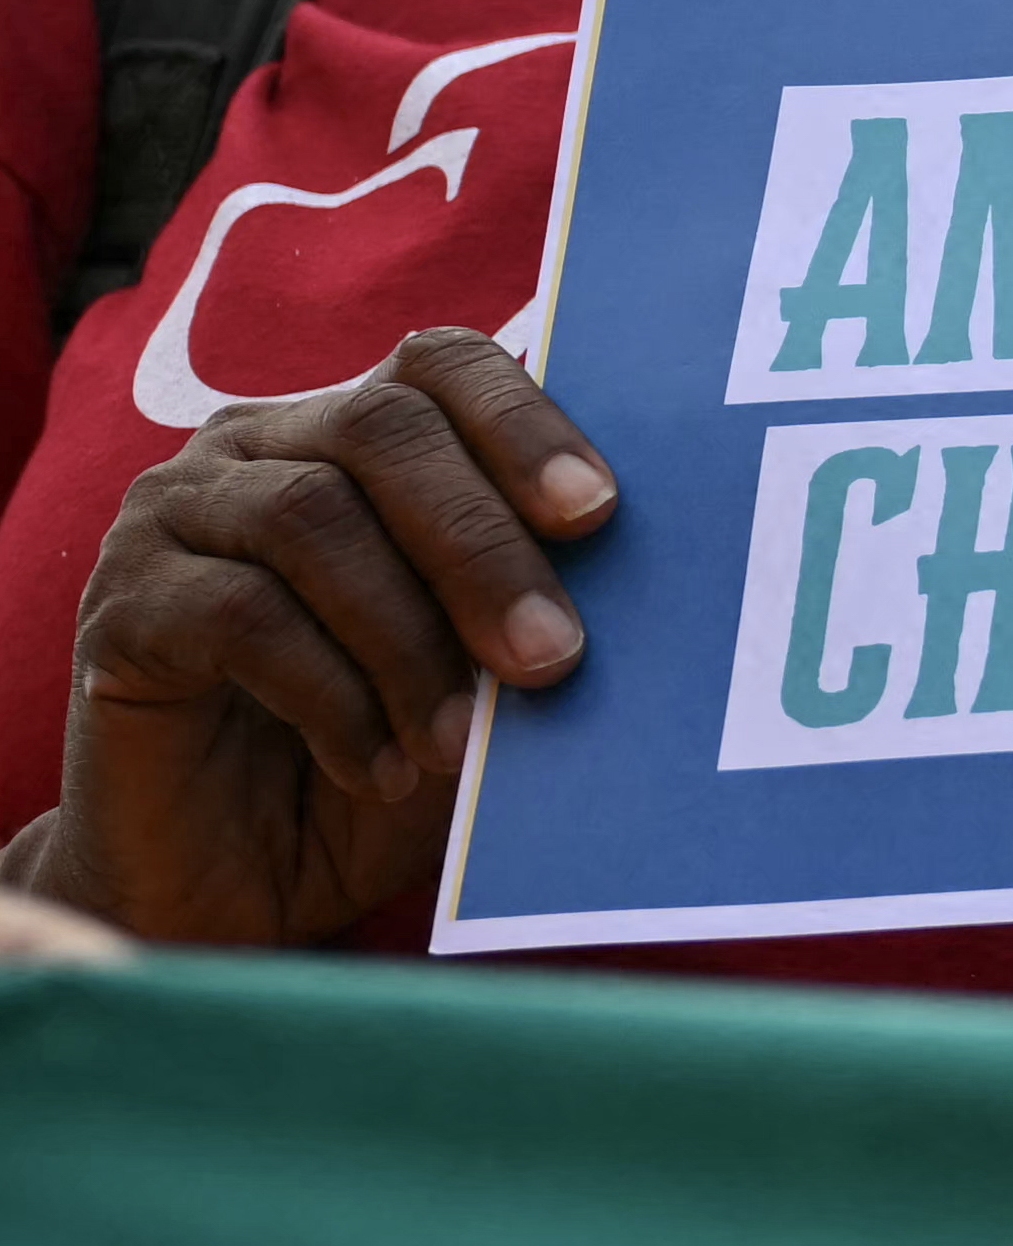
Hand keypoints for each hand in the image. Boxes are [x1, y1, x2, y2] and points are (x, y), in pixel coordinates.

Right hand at [43, 331, 614, 948]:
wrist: (241, 880)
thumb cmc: (388, 757)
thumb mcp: (484, 679)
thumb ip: (537, 611)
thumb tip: (659, 586)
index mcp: (356, 431)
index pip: (441, 365)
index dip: (523, 423)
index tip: (599, 513)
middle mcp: (256, 445)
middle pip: (380, 430)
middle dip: (481, 544)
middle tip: (552, 658)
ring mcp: (175, 517)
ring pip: (308, 518)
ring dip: (406, 636)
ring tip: (454, 741)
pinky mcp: (121, 608)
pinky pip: (235, 615)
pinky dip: (328, 695)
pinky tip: (374, 766)